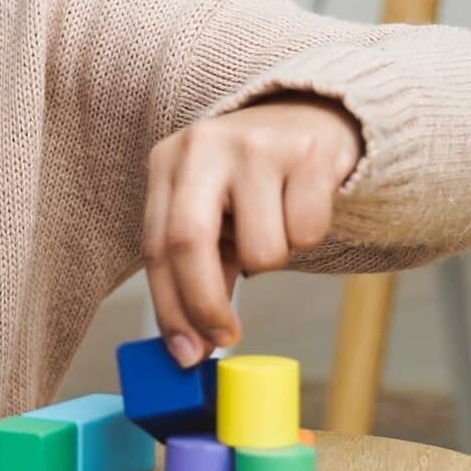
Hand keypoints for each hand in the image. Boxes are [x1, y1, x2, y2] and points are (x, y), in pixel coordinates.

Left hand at [142, 93, 362, 366]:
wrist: (314, 117)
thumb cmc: (249, 179)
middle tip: (224, 338)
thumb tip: (192, 343)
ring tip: (273, 227)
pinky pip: (307, 233)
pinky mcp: (308, 154)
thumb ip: (199, 269)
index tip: (183, 353)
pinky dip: (307, 237)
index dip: (168, 306)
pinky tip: (302, 206)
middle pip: (188, 241)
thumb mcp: (211, 211)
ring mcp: (256, 145)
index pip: (155, 245)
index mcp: (168, 161)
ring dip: (270, 261)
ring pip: (261, 250)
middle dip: (204, 304)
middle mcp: (203, 145)